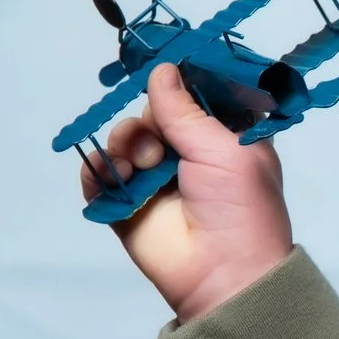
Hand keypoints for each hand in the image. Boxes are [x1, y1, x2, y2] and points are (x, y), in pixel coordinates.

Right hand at [82, 63, 292, 321]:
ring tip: (143, 167)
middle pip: (152, 111)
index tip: (160, 64)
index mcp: (226, 137)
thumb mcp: (225, 150)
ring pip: (123, 137)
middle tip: (160, 146)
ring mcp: (155, 176)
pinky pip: (98, 172)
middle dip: (149, 120)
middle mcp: (190, 152)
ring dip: (126, 144)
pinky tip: (116, 177)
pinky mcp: (126, 201)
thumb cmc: (240, 208)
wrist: (222, 274)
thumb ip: (187, 110)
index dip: (178, 79)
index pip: (196, 94)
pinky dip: (99, 169)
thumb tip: (162, 70)